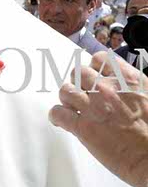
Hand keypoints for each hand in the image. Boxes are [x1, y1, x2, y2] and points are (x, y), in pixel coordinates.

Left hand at [49, 51, 147, 186]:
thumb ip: (131, 87)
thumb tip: (117, 83)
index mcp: (128, 80)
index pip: (99, 59)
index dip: (94, 68)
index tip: (94, 76)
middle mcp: (108, 89)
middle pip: (78, 73)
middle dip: (79, 83)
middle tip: (83, 95)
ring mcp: (94, 108)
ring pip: (65, 91)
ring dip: (67, 99)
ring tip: (73, 108)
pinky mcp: (83, 127)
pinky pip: (57, 113)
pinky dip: (56, 116)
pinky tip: (62, 120)